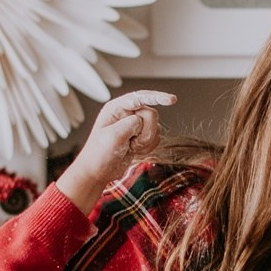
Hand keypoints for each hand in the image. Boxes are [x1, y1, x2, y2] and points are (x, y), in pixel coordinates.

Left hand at [55, 90, 174, 213]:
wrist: (99, 172)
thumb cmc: (99, 155)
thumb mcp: (112, 138)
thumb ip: (129, 124)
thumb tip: (141, 120)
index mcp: (116, 108)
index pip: (140, 97)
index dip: (157, 97)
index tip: (172, 100)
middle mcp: (127, 113)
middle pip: (151, 114)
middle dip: (145, 132)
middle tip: (131, 142)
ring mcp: (135, 125)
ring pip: (156, 127)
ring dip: (145, 141)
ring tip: (130, 147)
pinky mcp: (141, 136)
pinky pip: (156, 137)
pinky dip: (148, 147)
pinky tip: (134, 150)